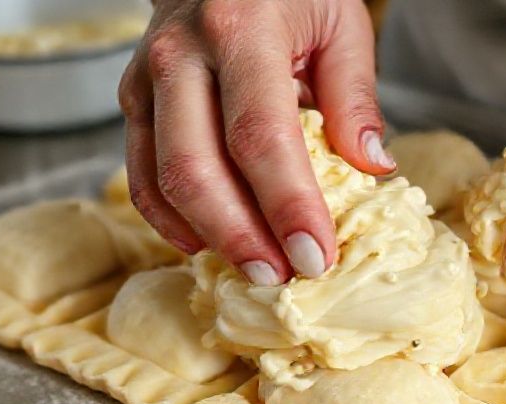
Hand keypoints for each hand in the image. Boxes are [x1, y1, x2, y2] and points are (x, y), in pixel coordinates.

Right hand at [119, 0, 394, 285]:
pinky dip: (169, 217)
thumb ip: (354, 95)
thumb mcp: (340, 21)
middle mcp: (182, 53)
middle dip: (242, 236)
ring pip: (161, 178)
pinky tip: (204, 243)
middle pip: (198, 168)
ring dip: (209, 236)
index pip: (261, 136)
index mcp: (241, 27)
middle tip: (283, 277)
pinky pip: (140, 173)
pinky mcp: (133, 99)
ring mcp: (147, 78)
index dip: (287, 206)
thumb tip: (372, 168)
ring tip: (256, 268)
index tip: (316, 256)